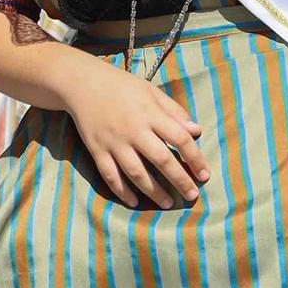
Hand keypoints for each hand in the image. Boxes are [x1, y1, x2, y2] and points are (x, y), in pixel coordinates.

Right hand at [59, 59, 209, 208]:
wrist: (82, 84)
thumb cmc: (123, 87)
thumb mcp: (152, 92)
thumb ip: (174, 112)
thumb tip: (197, 131)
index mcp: (151, 114)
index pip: (180, 139)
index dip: (195, 158)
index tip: (204, 174)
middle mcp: (134, 130)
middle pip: (161, 160)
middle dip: (179, 180)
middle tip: (192, 196)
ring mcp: (114, 142)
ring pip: (137, 173)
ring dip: (154, 191)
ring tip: (168, 204)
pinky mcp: (97, 150)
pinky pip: (110, 175)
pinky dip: (122, 191)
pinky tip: (135, 202)